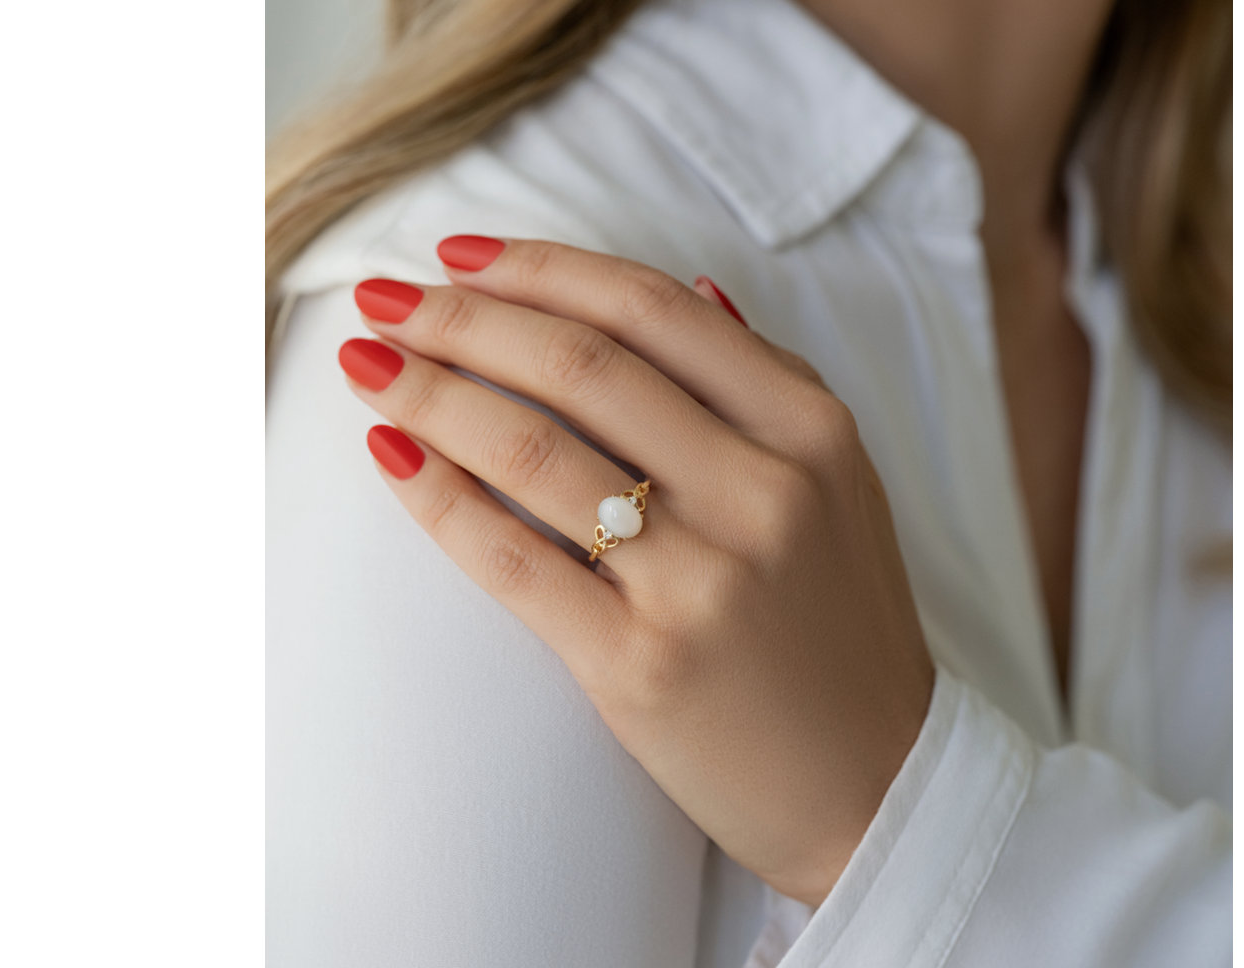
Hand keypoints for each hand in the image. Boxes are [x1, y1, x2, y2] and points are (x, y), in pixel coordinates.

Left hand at [338, 236, 934, 905]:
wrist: (876, 789)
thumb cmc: (843, 633)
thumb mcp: (844, 489)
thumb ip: (768, 386)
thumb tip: (691, 290)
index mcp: (811, 430)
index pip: (649, 308)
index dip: (538, 266)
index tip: (457, 254)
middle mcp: (763, 490)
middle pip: (578, 363)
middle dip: (461, 316)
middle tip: (385, 298)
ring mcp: (703, 579)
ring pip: (533, 447)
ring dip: (428, 391)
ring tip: (366, 365)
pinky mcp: (641, 663)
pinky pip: (511, 558)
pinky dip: (437, 496)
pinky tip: (390, 457)